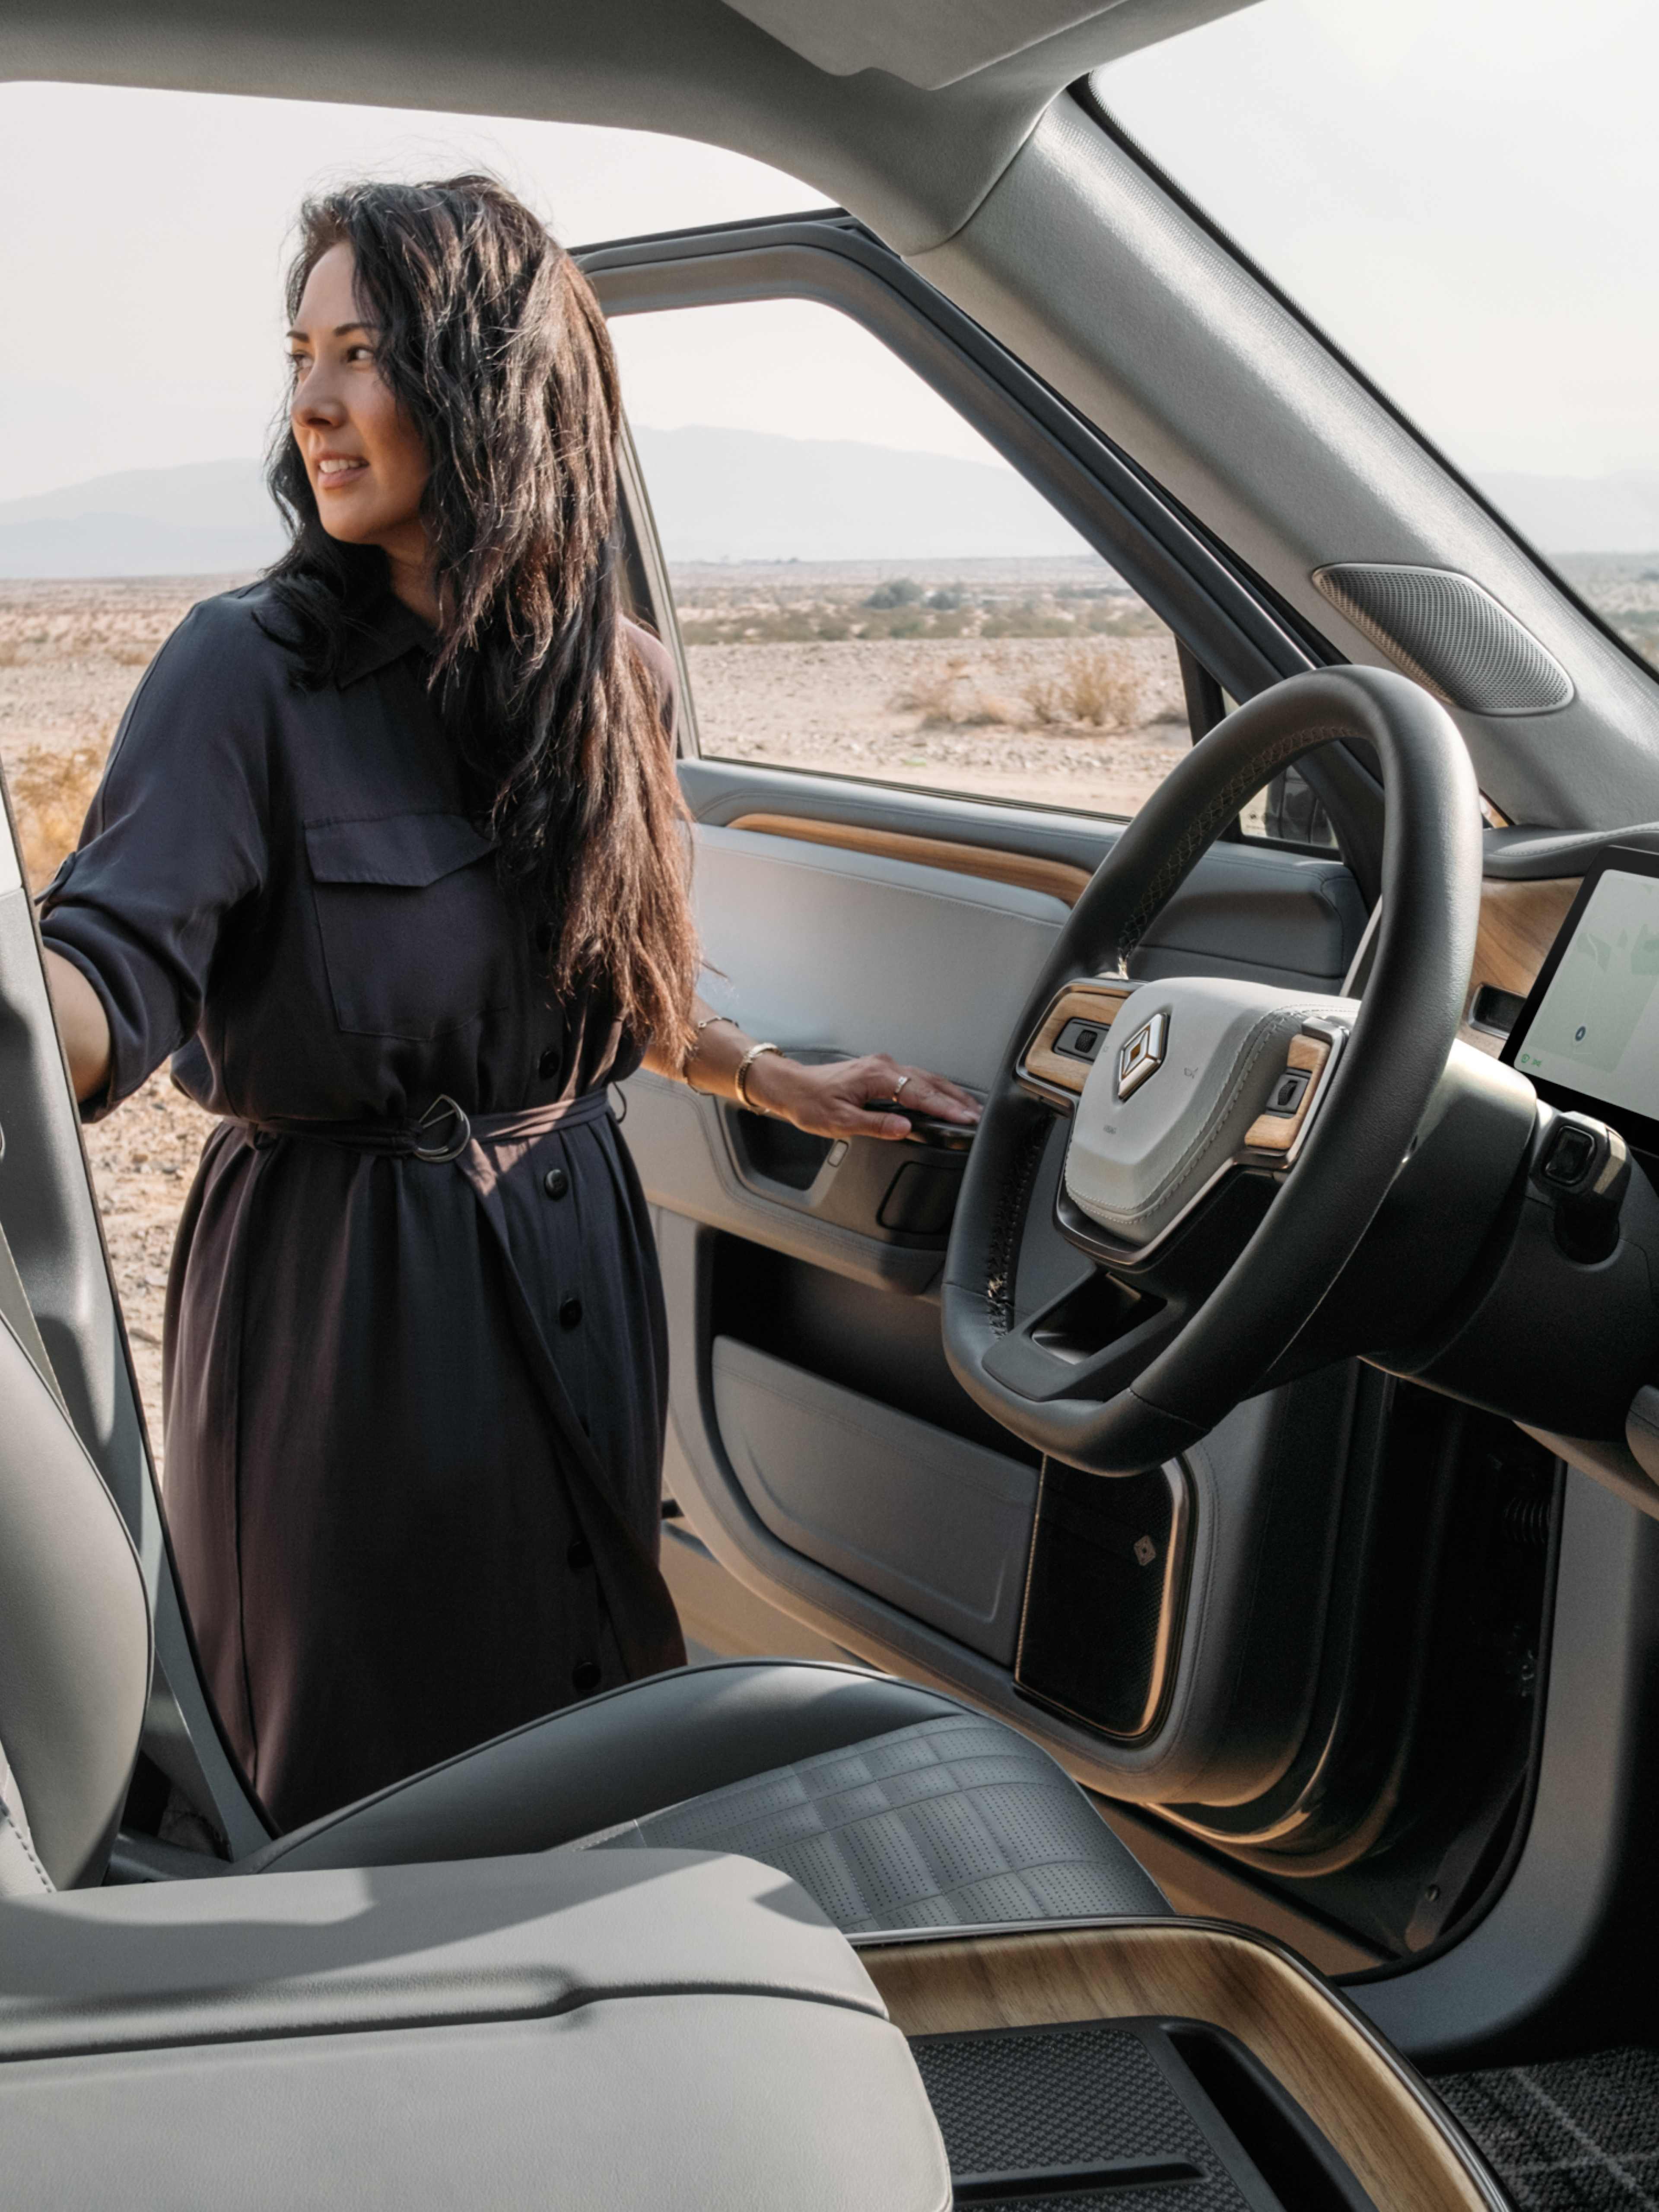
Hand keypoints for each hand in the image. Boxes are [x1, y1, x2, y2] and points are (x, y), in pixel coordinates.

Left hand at [746, 1050, 981, 1141]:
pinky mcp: (879, 1071)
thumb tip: (905, 1129)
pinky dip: (932, 1089)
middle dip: (956, 1099)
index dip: (945, 1108)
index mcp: (877, 1076)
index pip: (920, 1093)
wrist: (790, 1086)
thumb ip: (876, 1125)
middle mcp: (883, 1066)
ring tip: (968, 1108)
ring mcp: (882, 1066)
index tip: (965, 1118)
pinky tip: (941, 1098)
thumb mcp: (840, 1121)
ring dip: (947, 1093)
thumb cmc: (810, 1102)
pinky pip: (914, 1078)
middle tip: (977, 1115)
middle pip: (929, 1082)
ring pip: (924, 1078)